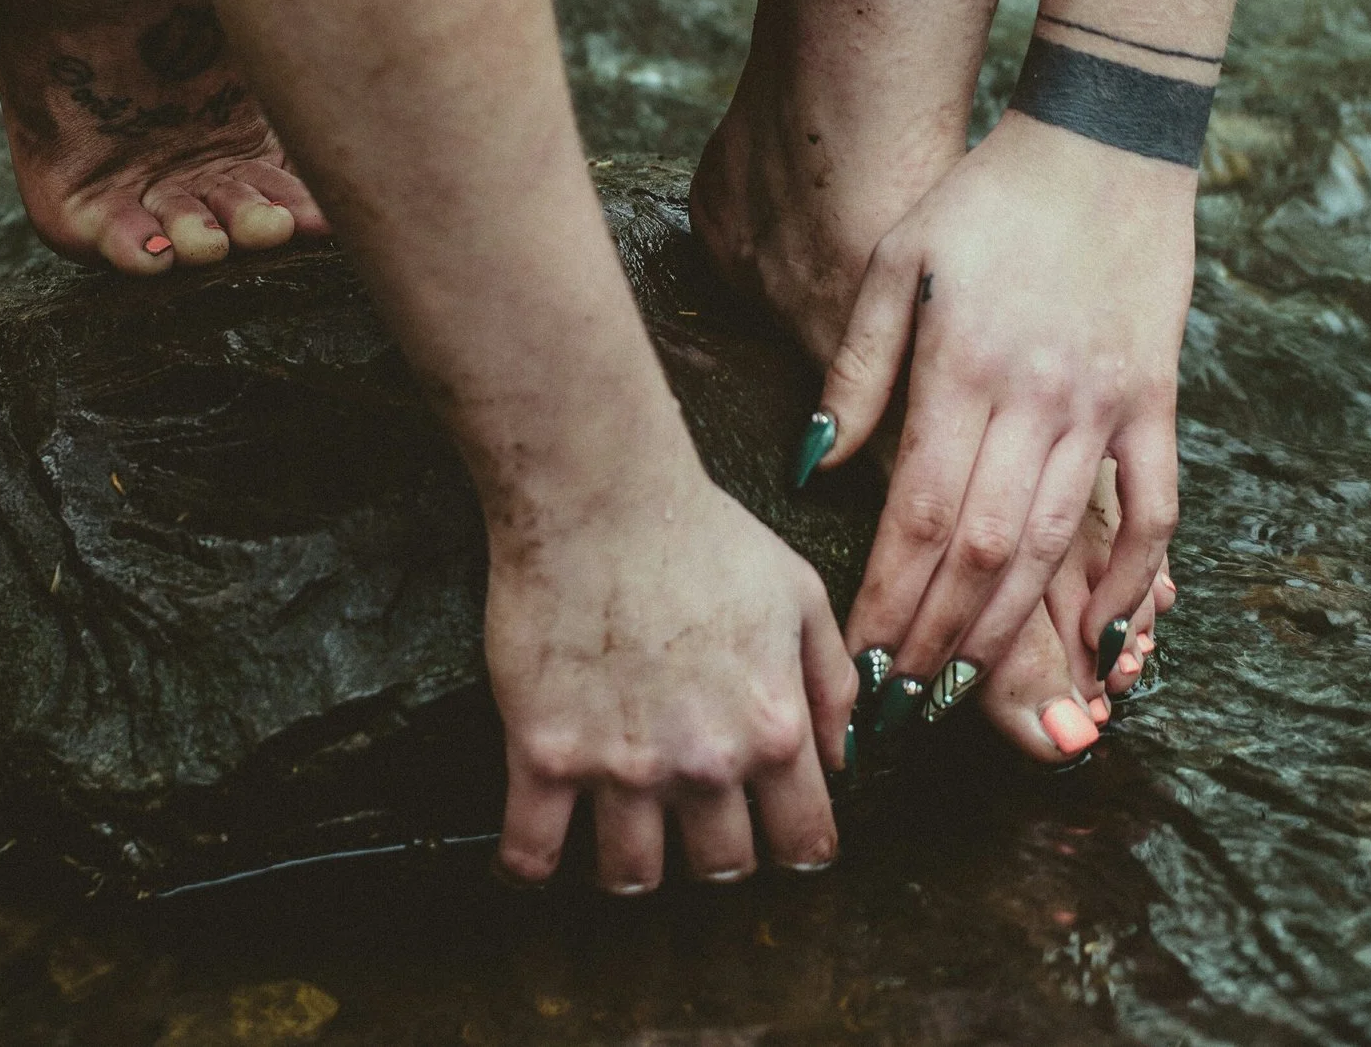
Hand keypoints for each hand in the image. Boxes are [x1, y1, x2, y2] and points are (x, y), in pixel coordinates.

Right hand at [485, 460, 856, 890]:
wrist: (598, 494)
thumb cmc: (699, 531)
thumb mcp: (800, 595)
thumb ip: (832, 684)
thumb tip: (840, 760)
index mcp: (773, 728)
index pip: (805, 844)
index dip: (796, 850)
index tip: (778, 843)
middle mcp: (704, 763)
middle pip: (721, 870)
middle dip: (715, 855)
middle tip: (694, 828)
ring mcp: (621, 766)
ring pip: (632, 876)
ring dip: (632, 867)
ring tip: (621, 839)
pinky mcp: (544, 753)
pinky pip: (531, 851)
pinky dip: (529, 867)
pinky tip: (531, 859)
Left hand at [815, 109, 1192, 699]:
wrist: (1105, 140)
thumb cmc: (985, 199)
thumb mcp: (899, 262)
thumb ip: (858, 370)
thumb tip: (812, 466)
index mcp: (963, 369)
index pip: (917, 515)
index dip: (890, 598)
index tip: (863, 659)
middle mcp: (1038, 399)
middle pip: (983, 551)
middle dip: (938, 638)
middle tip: (904, 703)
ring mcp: (1107, 405)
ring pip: (1058, 546)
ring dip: (1014, 629)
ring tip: (970, 689)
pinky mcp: (1158, 402)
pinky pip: (1154, 510)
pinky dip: (1132, 580)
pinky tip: (1106, 637)